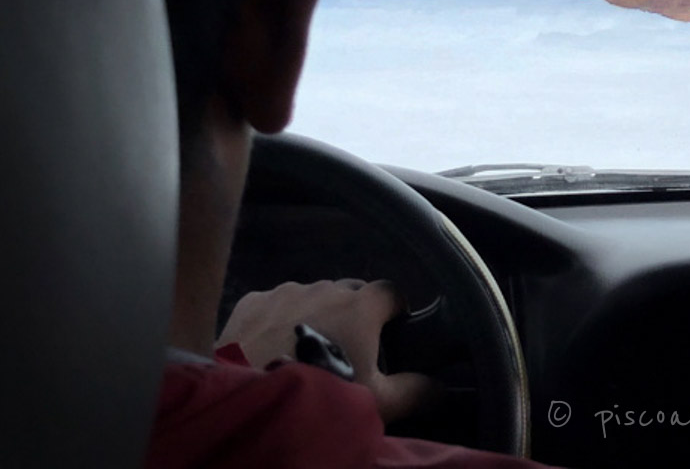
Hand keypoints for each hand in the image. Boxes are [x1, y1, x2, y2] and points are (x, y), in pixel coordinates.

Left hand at [217, 279, 433, 422]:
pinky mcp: (252, 301)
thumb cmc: (323, 392)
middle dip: (355, 313)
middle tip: (349, 350)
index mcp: (361, 305)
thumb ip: (415, 390)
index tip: (392, 335)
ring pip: (312, 296)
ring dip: (317, 314)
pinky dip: (279, 319)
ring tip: (306, 351)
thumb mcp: (378, 401)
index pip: (392, 291)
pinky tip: (272, 347)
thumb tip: (441, 387)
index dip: (396, 312)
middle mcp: (325, 287)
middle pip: (351, 291)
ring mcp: (285, 291)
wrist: (248, 398)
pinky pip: (276, 303)